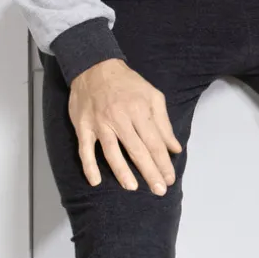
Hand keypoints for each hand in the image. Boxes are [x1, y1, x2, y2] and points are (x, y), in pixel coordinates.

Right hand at [68, 59, 183, 192]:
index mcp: (139, 110)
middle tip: (159, 190)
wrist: (95, 67)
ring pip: (112, 152)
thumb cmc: (127, 83)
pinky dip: (89, 166)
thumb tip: (175, 148)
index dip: (163, 163)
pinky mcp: (83, 126)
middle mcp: (120, 118)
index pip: (155, 143)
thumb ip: (164, 123)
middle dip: (150, 172)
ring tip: (133, 187)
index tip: (170, 179)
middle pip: (137, 150)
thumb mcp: (152, 96)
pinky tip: (95, 181)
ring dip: (122, 171)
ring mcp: (100, 123)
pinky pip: (85, 149)